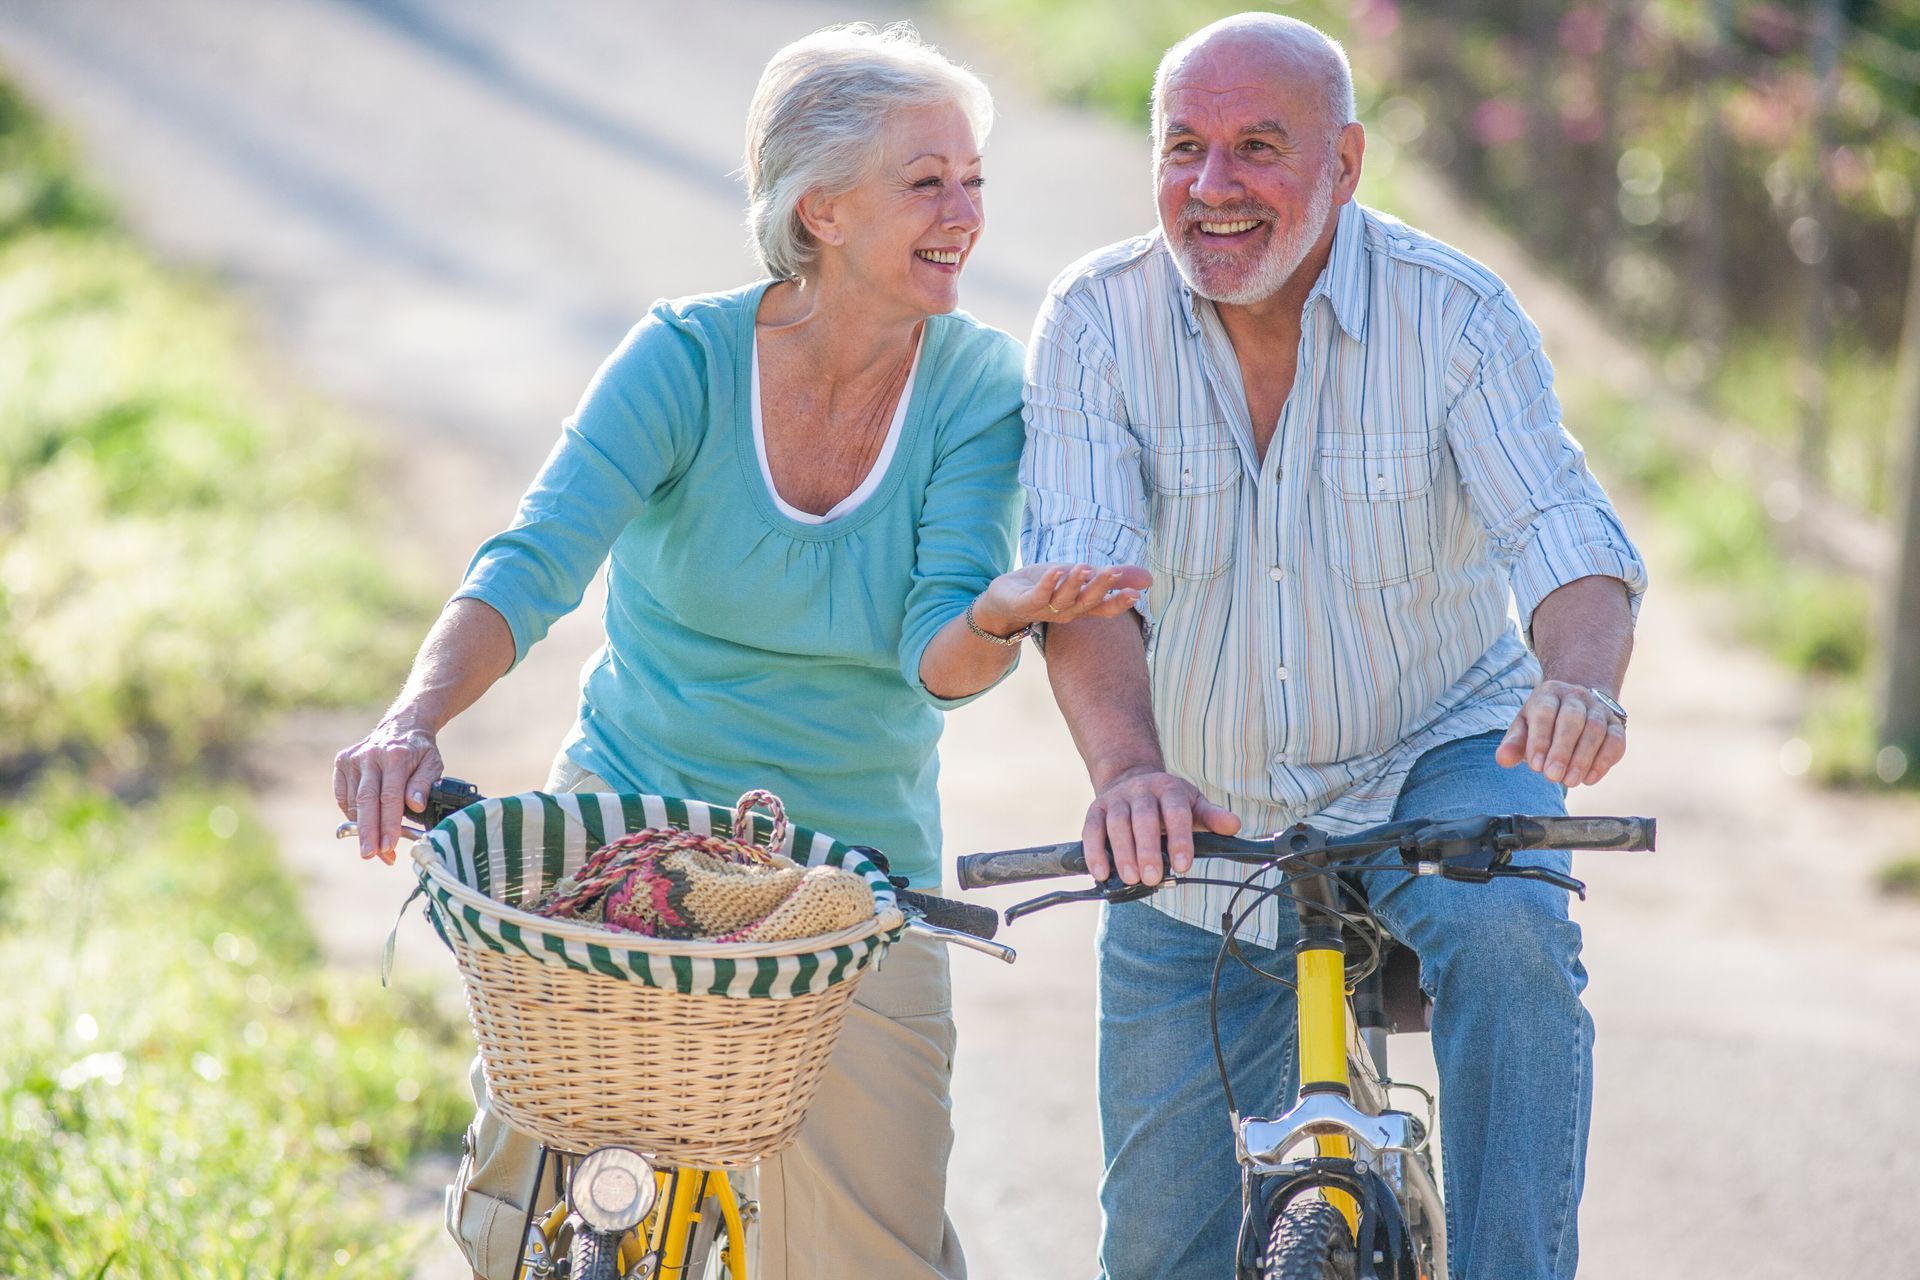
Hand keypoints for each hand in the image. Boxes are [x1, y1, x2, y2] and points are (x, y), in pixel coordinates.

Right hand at [333, 722, 442, 863]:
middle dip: (368, 832)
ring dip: (362, 828)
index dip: (389, 824)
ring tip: (374, 850)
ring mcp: (353, 758)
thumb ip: (424, 785)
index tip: (389, 846)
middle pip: (366, 801)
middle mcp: (370, 756)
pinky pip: (343, 796)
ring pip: (353, 801)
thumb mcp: (433, 763)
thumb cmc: (420, 750)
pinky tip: (363, 827)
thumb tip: (414, 806)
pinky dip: (352, 814)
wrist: (402, 724)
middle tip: (370, 855)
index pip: (390, 796)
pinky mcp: (342, 761)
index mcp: (395, 756)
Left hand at [974, 562, 1151, 635]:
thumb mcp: (1080, 577)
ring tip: (1085, 566)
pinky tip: (1056, 569)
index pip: (1105, 608)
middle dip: (1100, 587)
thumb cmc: (1048, 587)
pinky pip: (1038, 595)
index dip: (1120, 602)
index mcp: (1082, 607)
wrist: (1005, 599)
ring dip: (1074, 583)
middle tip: (1114, 572)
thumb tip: (1149, 579)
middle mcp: (1067, 611)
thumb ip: (1111, 578)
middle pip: (1086, 601)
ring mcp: (1045, 609)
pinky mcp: (1025, 603)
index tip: (1138, 594)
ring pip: (1064, 598)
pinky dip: (1048, 583)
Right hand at [1082, 766, 1241, 886]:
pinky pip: (1092, 830)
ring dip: (1122, 853)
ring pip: (1117, 824)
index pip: (1176, 812)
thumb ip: (1212, 817)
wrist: (1130, 777)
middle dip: (1148, 849)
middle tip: (1153, 877)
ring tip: (1131, 879)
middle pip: (1143, 818)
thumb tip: (1234, 826)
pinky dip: (1094, 852)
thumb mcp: (1193, 804)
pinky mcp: (1096, 809)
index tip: (1183, 865)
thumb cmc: (1167, 801)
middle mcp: (1141, 790)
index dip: (1180, 838)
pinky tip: (1101, 873)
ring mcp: (1116, 799)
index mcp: (1169, 789)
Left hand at [1496, 679, 1625, 786]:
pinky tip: (1589, 778)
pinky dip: (1604, 761)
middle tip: (1553, 777)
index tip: (1536, 766)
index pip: (1544, 713)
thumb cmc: (1543, 722)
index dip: (1540, 740)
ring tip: (1570, 782)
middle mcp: (1576, 696)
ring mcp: (1599, 709)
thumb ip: (1514, 743)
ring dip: (1583, 759)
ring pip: (1596, 730)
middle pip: (1572, 720)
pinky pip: (1616, 741)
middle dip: (1562, 751)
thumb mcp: (1524, 727)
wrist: (1577, 704)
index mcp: (1549, 693)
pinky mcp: (1616, 724)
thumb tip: (1503, 759)